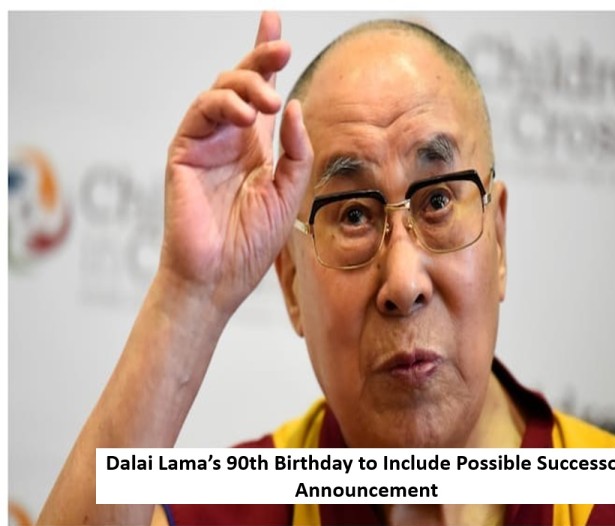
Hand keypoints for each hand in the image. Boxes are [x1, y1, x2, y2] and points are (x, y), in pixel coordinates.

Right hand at [160, 11, 311, 316]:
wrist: (218, 277)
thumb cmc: (252, 243)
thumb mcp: (289, 193)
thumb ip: (296, 151)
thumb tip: (295, 106)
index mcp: (256, 149)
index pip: (263, 94)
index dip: (266, 59)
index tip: (274, 22)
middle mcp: (231, 140)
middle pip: (243, 82)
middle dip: (261, 58)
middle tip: (283, 47)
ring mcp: (206, 143)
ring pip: (221, 91)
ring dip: (247, 85)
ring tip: (270, 102)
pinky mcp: (184, 150)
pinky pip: (201, 112)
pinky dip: (224, 104)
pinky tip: (247, 114)